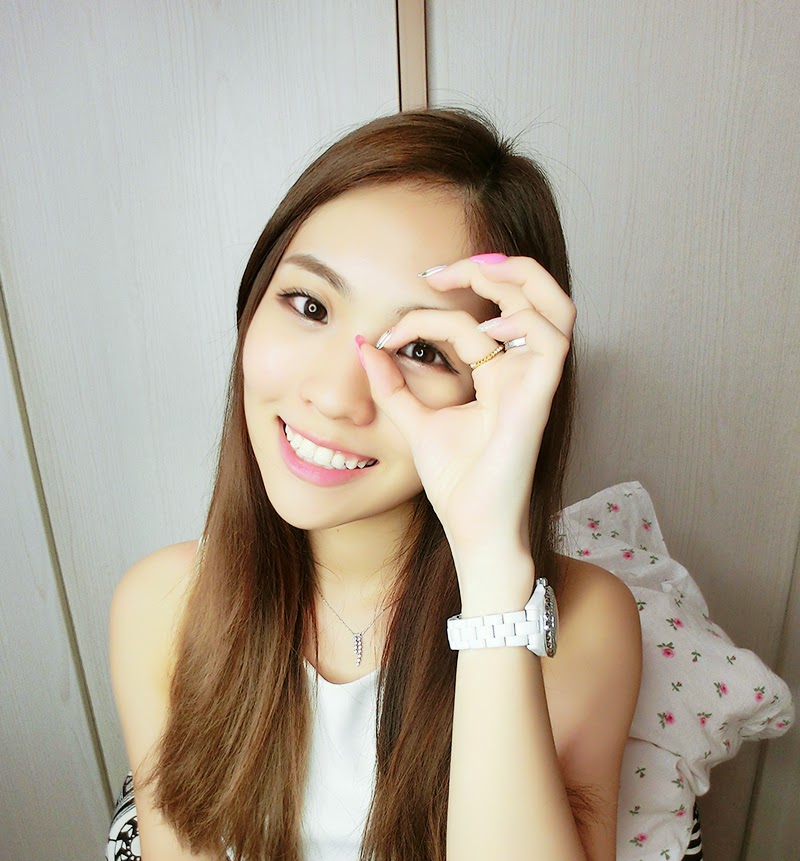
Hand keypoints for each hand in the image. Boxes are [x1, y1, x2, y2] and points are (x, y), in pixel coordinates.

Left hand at [357, 255, 575, 556]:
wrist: (473, 526)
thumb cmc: (456, 483)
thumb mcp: (414, 422)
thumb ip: (392, 385)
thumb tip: (364, 344)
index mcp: (497, 376)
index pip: (474, 321)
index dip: (428, 313)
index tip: (386, 335)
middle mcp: (521, 373)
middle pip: (529, 296)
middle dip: (490, 268)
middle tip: (439, 271)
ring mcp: (535, 383)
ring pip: (556, 307)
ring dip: (518, 279)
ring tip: (473, 273)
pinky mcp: (541, 397)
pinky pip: (553, 341)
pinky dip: (525, 321)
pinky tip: (486, 330)